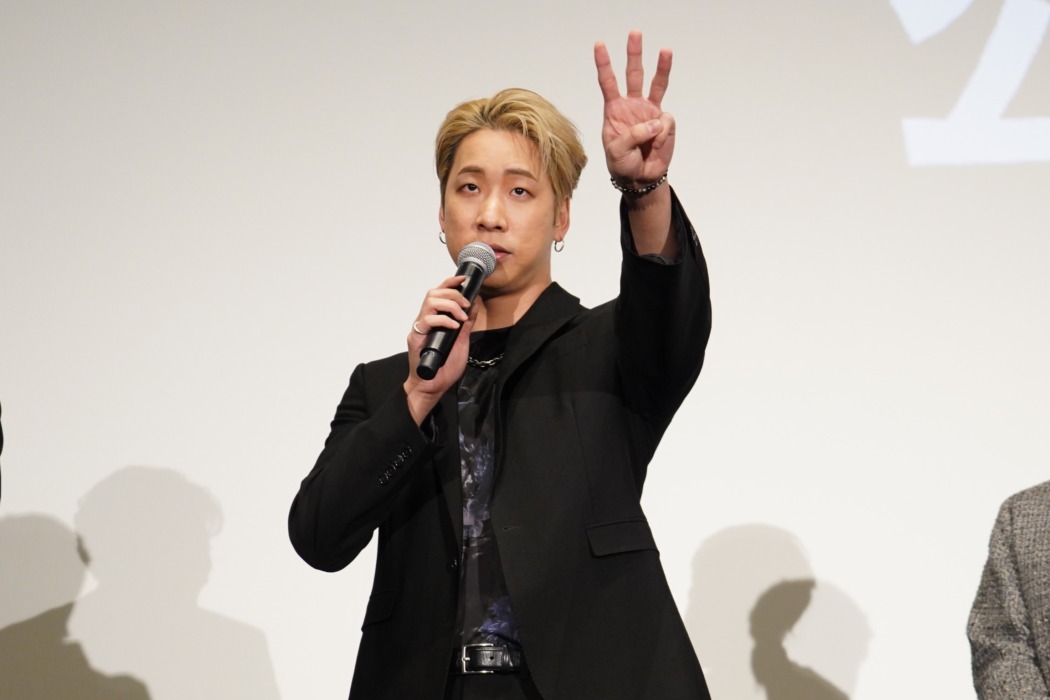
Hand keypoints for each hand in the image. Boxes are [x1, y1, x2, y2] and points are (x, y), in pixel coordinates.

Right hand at [402, 276, 475, 424]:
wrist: (433, 386)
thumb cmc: (445, 367)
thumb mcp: (461, 341)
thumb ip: (466, 324)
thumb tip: (475, 305)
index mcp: (435, 318)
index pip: (439, 293)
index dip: (451, 283)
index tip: (464, 279)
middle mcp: (425, 320)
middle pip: (434, 292)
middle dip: (453, 294)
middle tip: (466, 305)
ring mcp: (420, 328)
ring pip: (429, 301)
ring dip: (449, 304)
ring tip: (460, 316)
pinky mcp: (416, 337)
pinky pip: (427, 320)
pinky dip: (443, 319)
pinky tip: (454, 326)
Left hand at [594, 30, 674, 186]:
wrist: (640, 179)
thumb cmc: (622, 163)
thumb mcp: (617, 151)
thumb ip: (633, 135)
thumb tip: (656, 121)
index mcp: (614, 109)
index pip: (608, 82)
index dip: (604, 64)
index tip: (600, 45)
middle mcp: (632, 105)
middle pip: (634, 74)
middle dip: (634, 54)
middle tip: (635, 33)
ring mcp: (650, 111)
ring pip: (657, 84)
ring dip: (662, 67)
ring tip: (665, 50)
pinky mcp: (665, 123)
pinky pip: (665, 123)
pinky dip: (661, 135)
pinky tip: (655, 145)